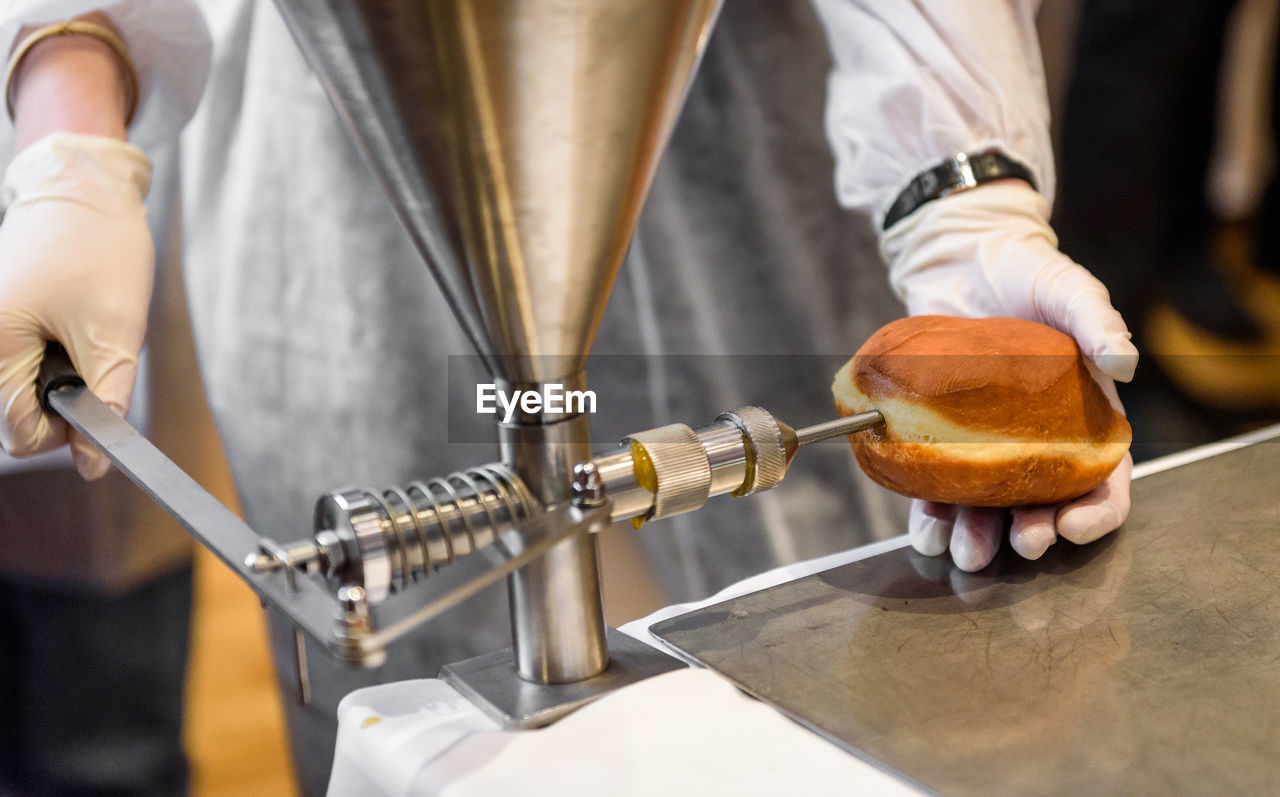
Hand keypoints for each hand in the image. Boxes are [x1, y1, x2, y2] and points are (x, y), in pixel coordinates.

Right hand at [0, 132, 153, 478]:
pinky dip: (60, 354)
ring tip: (84, 329)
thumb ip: (104, 404)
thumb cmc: (99, 250)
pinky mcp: (0, 320)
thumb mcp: (114, 334)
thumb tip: (93, 468)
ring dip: (66, 376)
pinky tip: (73, 321)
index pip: (20, 434)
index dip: (69, 435)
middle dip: (68, 398)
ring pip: (30, 389)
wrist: (86, 187)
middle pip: (21, 414)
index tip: (104, 405)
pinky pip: (29, 361)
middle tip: (96, 352)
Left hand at [881, 180, 1137, 570]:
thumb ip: (1098, 321)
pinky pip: (938, 483)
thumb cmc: (1028, 271)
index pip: (1103, 482)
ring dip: (977, 535)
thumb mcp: (1070, 289)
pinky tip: (923, 528)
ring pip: (988, 506)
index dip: (1094, 513)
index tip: (1070, 526)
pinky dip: (930, 511)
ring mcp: (988, 443)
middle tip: (1017, 544)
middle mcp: (1039, 442)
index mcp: (1084, 420)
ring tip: (961, 552)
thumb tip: (1124, 364)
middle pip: (1044, 506)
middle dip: (1032, 532)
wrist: (961, 257)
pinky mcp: (942, 435)